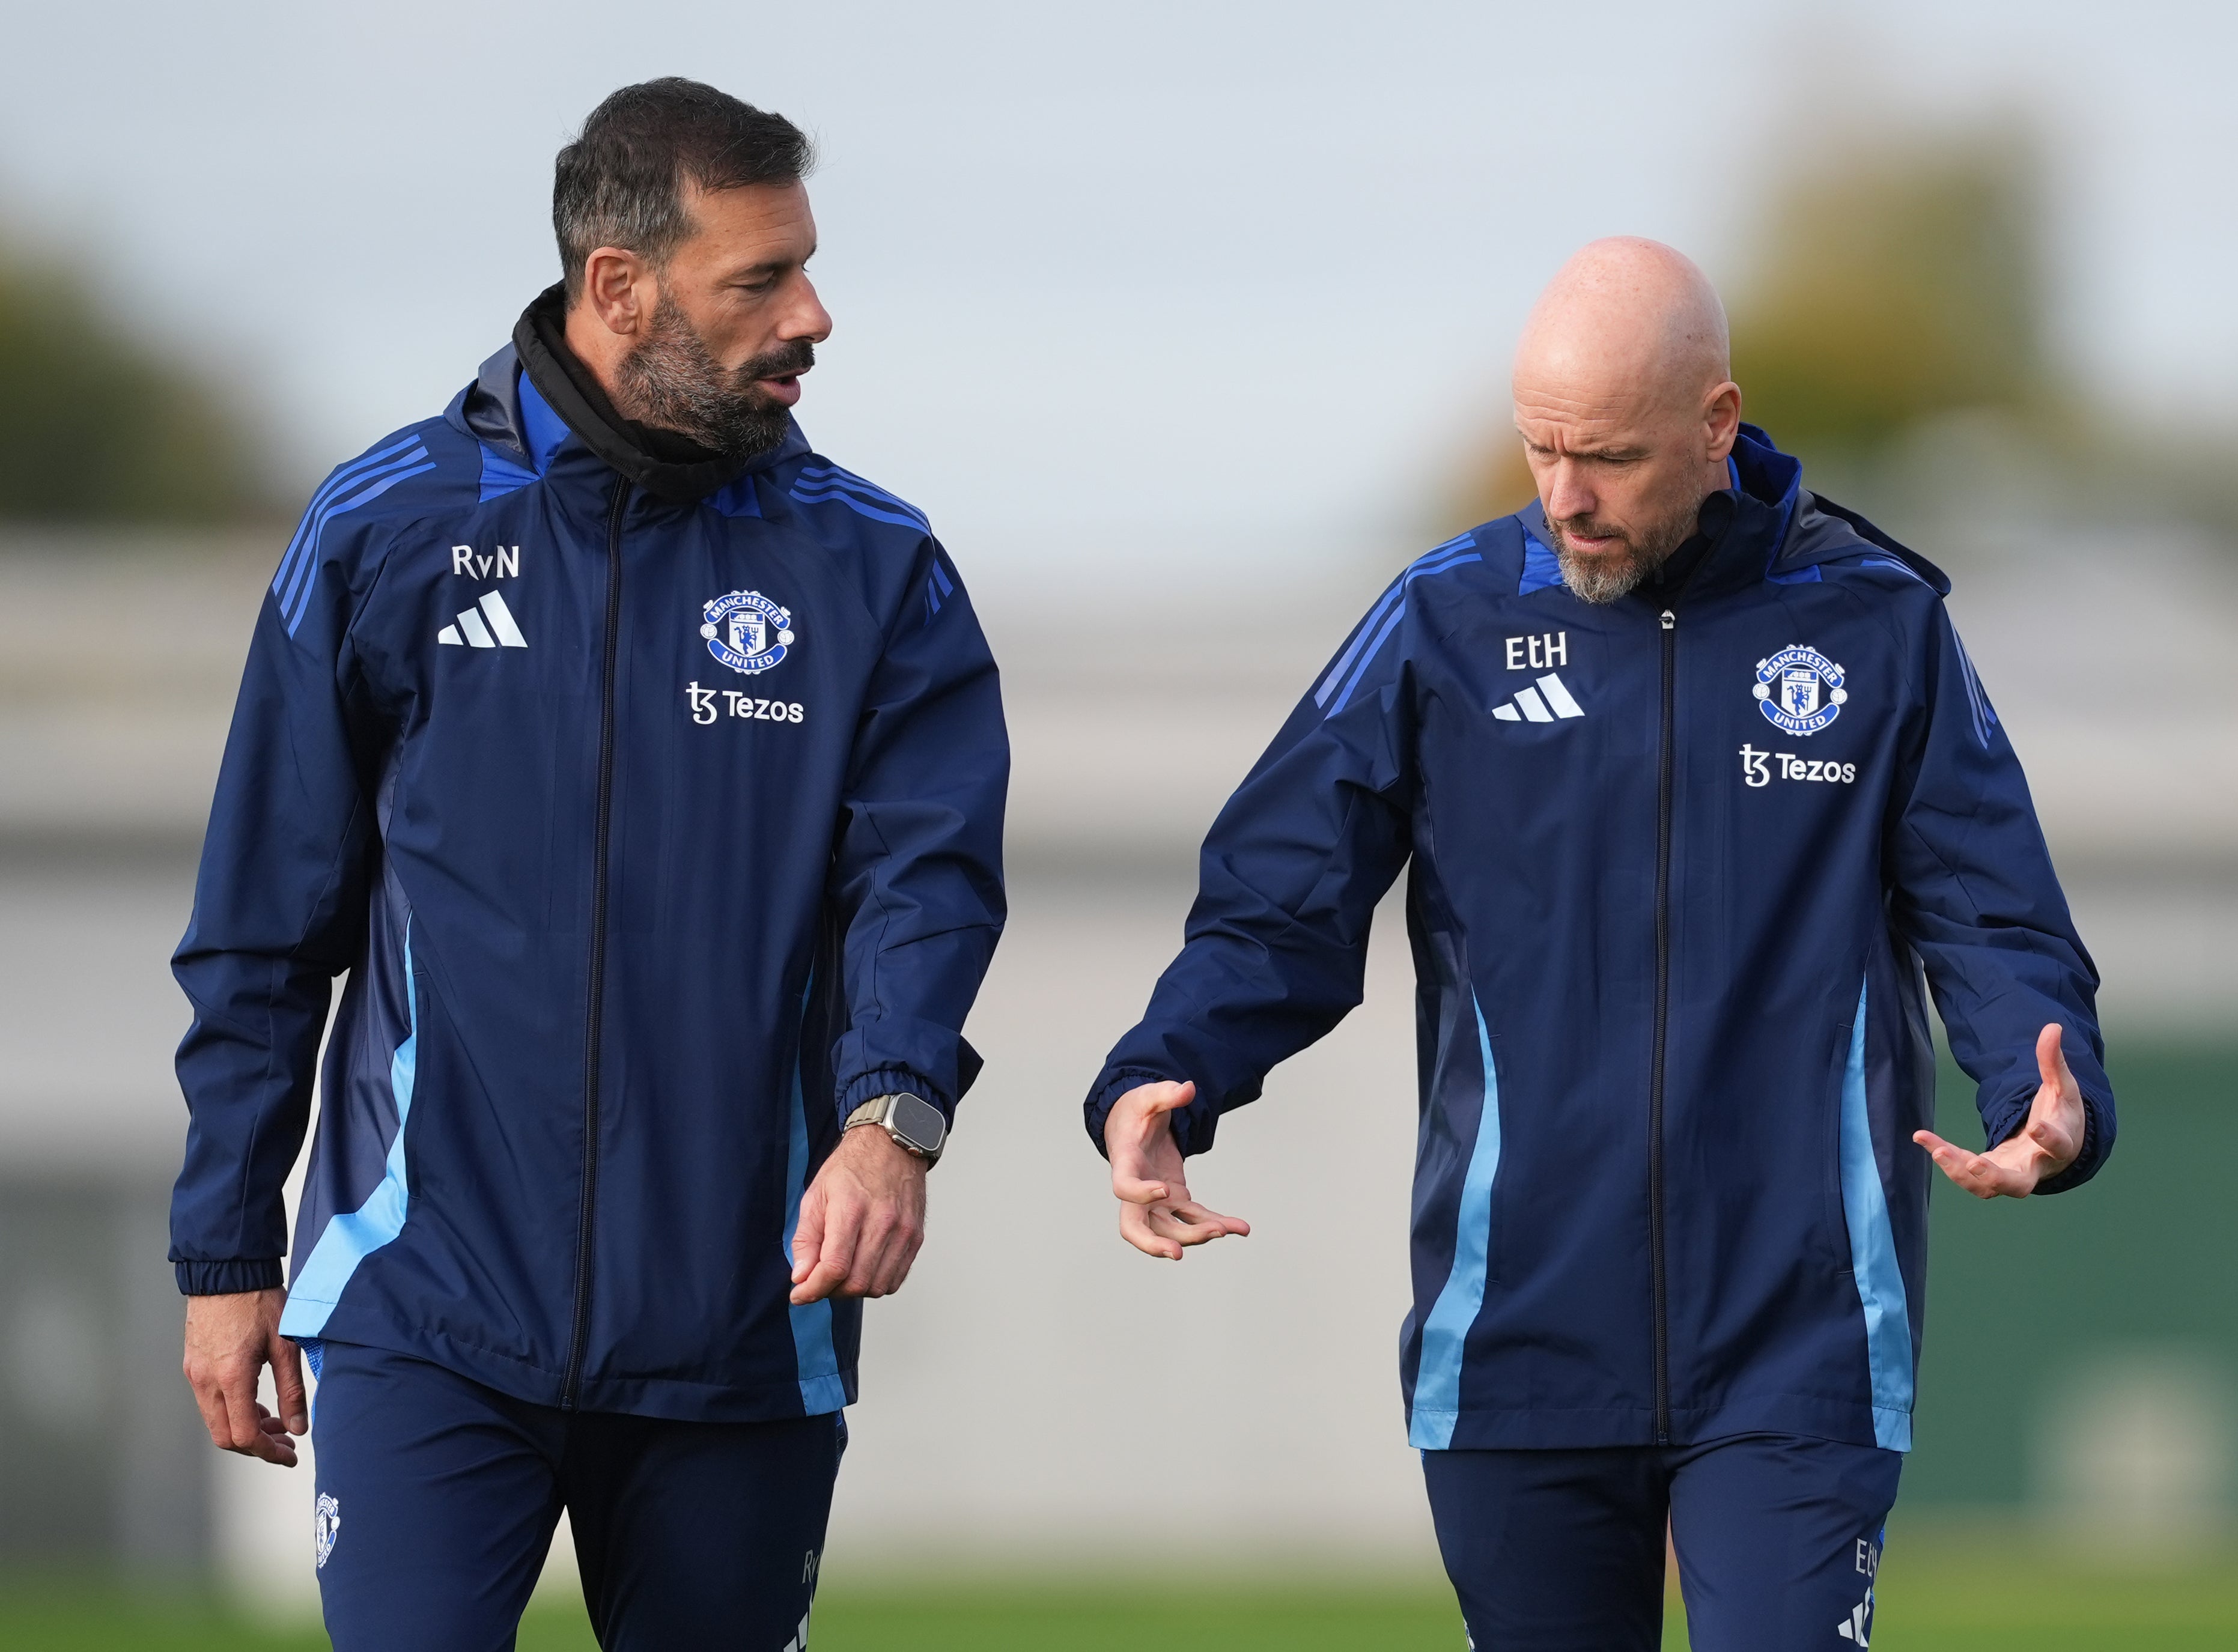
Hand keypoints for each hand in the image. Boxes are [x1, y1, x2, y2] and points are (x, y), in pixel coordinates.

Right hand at [183, 1288, 305, 1466]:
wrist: (228, 1272)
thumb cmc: (259, 1302)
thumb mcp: (286, 1345)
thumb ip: (292, 1390)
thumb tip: (298, 1427)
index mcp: (231, 1377)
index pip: (244, 1435)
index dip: (268, 1452)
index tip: (289, 1454)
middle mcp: (206, 1381)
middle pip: (225, 1436)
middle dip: (257, 1446)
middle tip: (285, 1443)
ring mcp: (195, 1374)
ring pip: (216, 1421)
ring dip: (245, 1429)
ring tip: (277, 1423)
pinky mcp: (193, 1365)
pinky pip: (210, 1402)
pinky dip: (233, 1412)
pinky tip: (257, 1404)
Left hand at [789, 1124, 928, 1303]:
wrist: (891, 1146)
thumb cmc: (851, 1168)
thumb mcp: (815, 1195)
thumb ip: (806, 1239)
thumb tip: (801, 1277)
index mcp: (851, 1209)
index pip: (835, 1267)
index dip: (813, 1289)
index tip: (799, 1294)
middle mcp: (882, 1222)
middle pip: (856, 1282)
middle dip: (831, 1291)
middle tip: (818, 1282)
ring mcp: (903, 1232)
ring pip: (877, 1286)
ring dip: (854, 1290)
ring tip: (841, 1274)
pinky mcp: (915, 1238)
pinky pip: (895, 1279)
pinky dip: (876, 1283)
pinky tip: (863, 1268)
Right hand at [1106, 1080, 1250, 1260]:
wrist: (1134, 1124)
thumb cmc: (1137, 1112)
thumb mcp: (1147, 1097)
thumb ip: (1166, 1093)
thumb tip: (1187, 1088)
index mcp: (1126, 1163)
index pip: (1124, 1186)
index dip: (1140, 1193)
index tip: (1165, 1189)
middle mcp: (1137, 1190)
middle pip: (1136, 1227)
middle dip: (1155, 1243)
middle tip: (1178, 1253)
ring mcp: (1156, 1200)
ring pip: (1170, 1228)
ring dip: (1196, 1235)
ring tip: (1228, 1229)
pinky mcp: (1175, 1200)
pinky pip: (1195, 1218)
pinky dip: (1216, 1224)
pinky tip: (1241, 1228)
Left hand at [1913, 1023, 2085, 1198]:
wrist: (2059, 1148)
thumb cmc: (2061, 1114)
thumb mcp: (2063, 1087)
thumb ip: (2053, 1061)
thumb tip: (2053, 1026)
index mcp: (2060, 1145)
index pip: (2058, 1146)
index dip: (2049, 1138)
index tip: (2036, 1127)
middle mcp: (2034, 1166)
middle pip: (2019, 1184)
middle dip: (1997, 1177)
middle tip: (1976, 1165)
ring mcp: (2010, 1174)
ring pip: (1985, 1187)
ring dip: (1960, 1172)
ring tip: (1936, 1149)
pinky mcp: (1990, 1174)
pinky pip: (1966, 1174)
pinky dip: (1946, 1160)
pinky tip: (1922, 1138)